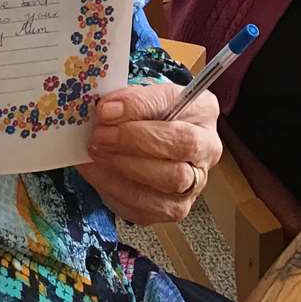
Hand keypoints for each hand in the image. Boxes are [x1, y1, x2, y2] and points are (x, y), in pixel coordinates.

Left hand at [79, 83, 221, 224]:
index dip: (138, 116)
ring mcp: (191, 188)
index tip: (105, 111)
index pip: (178, 121)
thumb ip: (132, 100)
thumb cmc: (154, 110)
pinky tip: (94, 169)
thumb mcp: (148, 93)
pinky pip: (142, 208)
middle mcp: (206, 155)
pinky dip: (112, 188)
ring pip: (162, 192)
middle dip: (131, 149)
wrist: (154, 130)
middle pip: (176, 169)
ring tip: (94, 152)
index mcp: (204, 114)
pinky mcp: (170, 209)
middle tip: (98, 136)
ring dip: (121, 171)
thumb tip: (106, 111)